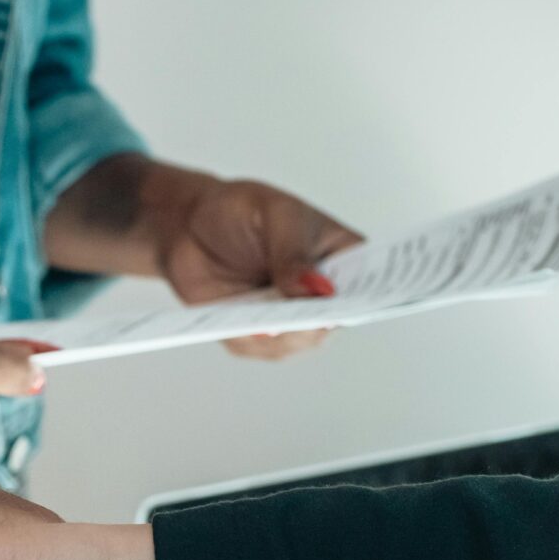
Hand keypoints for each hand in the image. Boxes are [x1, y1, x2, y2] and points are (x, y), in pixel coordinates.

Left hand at [152, 173, 362, 359]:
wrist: (190, 227)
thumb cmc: (242, 211)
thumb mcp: (274, 215)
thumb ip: (294, 252)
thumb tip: (316, 290)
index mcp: (344, 258)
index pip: (368, 283)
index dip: (367, 297)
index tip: (350, 301)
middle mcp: (323, 295)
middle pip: (332, 321)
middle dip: (312, 321)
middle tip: (294, 316)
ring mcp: (293, 319)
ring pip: (297, 341)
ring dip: (278, 333)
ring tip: (258, 319)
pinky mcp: (259, 336)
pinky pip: (259, 348)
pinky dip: (247, 337)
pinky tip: (237, 321)